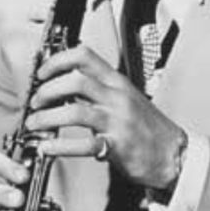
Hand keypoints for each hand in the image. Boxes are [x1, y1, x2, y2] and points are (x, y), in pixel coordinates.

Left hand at [26, 44, 183, 188]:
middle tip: (35, 101)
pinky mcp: (116, 146)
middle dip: (47, 90)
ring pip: (74, 111)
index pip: (85, 56)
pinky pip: (83, 144)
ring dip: (46, 117)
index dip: (57, 60)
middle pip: (75, 81)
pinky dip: (59, 146)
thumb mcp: (126, 98)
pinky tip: (47, 148)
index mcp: (117, 82)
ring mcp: (117, 121)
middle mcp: (117, 97)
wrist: (175, 154)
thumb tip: (64, 85)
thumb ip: (98, 90)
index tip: (42, 72)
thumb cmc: (148, 128)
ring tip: (35, 124)